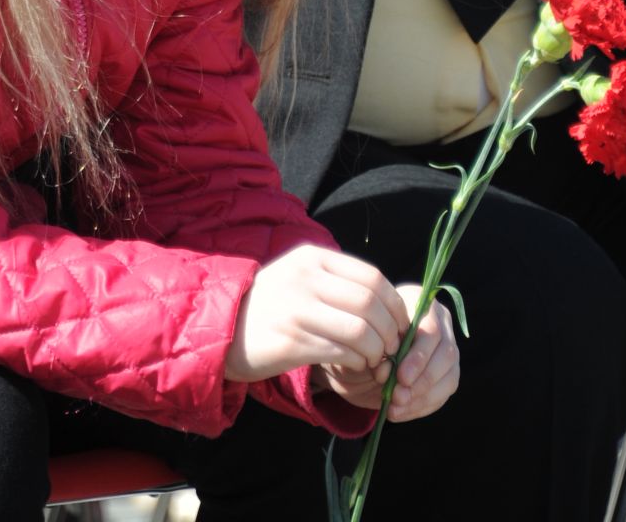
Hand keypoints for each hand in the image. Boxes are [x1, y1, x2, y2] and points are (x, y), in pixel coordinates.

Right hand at [225, 245, 412, 383]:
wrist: (224, 327)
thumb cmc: (271, 305)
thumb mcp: (300, 277)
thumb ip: (336, 281)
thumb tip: (386, 303)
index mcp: (313, 257)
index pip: (372, 277)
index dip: (395, 304)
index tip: (401, 325)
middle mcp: (306, 278)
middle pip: (370, 303)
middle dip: (391, 330)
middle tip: (392, 349)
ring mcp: (297, 308)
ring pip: (360, 330)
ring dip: (377, 351)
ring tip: (375, 361)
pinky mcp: (291, 341)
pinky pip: (341, 352)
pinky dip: (357, 363)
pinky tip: (355, 368)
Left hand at [315, 288, 458, 422]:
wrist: (364, 348)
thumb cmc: (364, 334)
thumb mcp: (366, 335)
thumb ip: (377, 349)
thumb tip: (387, 372)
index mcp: (422, 303)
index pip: (431, 330)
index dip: (419, 357)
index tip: (400, 377)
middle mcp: (442, 323)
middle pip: (446, 354)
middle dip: (422, 380)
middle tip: (398, 396)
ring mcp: (448, 349)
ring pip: (449, 377)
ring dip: (421, 397)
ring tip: (396, 406)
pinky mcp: (447, 374)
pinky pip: (442, 394)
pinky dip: (421, 407)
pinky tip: (400, 412)